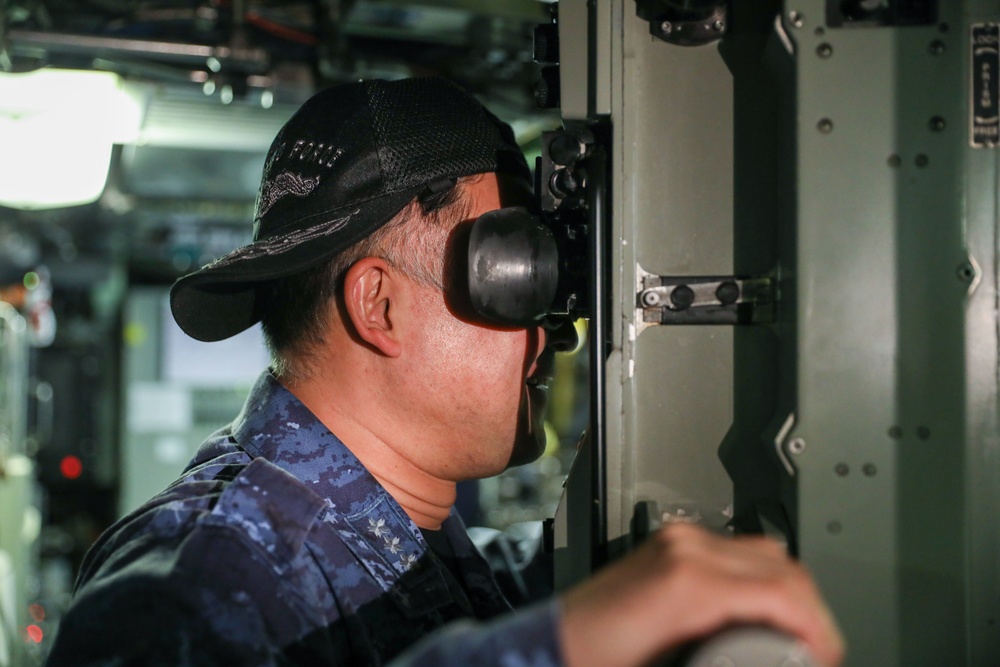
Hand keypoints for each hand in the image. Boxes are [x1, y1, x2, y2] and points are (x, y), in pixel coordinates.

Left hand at [558, 522, 843, 666]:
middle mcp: (687, 549)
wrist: (549, 645)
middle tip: (820, 651)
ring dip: (791, 592)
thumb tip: (779, 661)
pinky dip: (762, 579)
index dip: (820, 629)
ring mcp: (678, 542)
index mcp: (691, 581)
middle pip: (784, 566)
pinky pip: (736, 552)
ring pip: (764, 553)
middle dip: (813, 612)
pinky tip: (763, 612)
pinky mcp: (670, 545)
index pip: (786, 591)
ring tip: (798, 636)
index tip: (828, 654)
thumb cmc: (594, 662)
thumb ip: (739, 660)